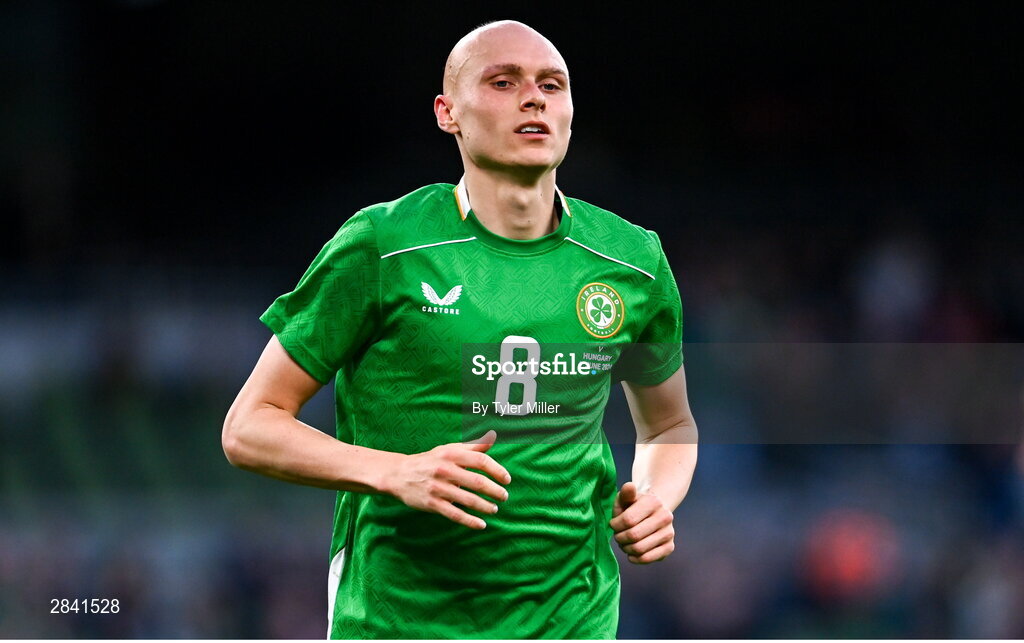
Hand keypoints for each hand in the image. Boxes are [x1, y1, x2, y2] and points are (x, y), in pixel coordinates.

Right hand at [386, 430, 510, 529]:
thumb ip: (472, 446)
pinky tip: (481, 525)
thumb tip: (493, 437)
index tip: (506, 480)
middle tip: (504, 496)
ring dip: (485, 506)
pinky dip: (470, 521)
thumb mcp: (449, 450)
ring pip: (468, 500)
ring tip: (494, 509)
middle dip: (494, 491)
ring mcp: (438, 488)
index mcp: (451, 454)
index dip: (497, 470)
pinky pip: (454, 514)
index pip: (480, 460)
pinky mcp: (431, 504)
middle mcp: (445, 470)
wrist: (399, 474)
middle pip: (477, 481)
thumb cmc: (430, 460)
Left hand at [610, 481, 674, 563]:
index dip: (616, 525)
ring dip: (626, 549)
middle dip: (620, 538)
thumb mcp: (626, 497)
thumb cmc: (633, 506)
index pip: (628, 520)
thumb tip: (629, 486)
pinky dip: (636, 559)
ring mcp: (669, 532)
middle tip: (617, 536)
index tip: (613, 524)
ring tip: (624, 543)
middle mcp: (665, 516)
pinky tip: (631, 554)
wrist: (652, 513)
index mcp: (653, 502)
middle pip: (633, 535)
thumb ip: (625, 493)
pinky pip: (649, 558)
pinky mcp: (669, 547)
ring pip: (639, 548)